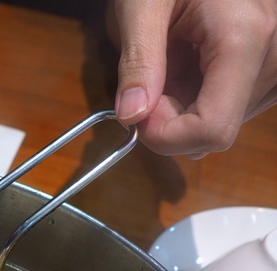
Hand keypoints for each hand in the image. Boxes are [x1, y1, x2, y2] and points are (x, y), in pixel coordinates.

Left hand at [110, 0, 276, 157]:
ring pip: (221, 122)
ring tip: (173, 59)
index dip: (166, 136)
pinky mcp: (270, 69)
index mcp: (246, 37)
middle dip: (171, 118)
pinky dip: (199, 96)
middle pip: (216, 129)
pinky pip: (230, 106)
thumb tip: (131, 115)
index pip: (213, 129)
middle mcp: (274, 55)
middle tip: (149, 76)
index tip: (136, 113)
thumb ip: (138, 62)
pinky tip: (189, 61)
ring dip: (184, 106)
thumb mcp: (141, 6)